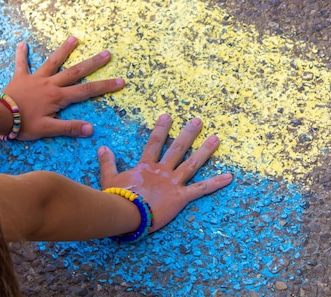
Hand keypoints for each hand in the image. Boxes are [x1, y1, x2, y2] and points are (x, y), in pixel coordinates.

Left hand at [2, 36, 124, 139]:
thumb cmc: (24, 124)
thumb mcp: (48, 130)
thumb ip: (69, 128)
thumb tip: (91, 129)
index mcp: (59, 97)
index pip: (87, 91)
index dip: (105, 86)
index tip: (121, 81)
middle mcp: (51, 84)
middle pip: (75, 72)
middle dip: (93, 63)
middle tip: (107, 53)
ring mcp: (36, 78)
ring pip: (53, 62)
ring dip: (64, 50)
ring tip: (74, 38)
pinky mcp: (21, 77)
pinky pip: (21, 64)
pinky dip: (22, 54)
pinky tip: (22, 43)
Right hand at [97, 114, 232, 231]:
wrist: (125, 215)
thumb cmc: (116, 198)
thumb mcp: (108, 178)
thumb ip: (107, 162)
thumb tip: (101, 147)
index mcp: (146, 166)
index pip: (155, 142)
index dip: (161, 129)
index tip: (168, 116)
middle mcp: (162, 171)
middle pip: (178, 148)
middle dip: (189, 133)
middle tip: (199, 120)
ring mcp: (173, 183)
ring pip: (193, 163)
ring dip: (206, 150)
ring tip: (217, 139)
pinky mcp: (181, 197)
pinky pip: (201, 189)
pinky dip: (215, 183)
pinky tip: (229, 177)